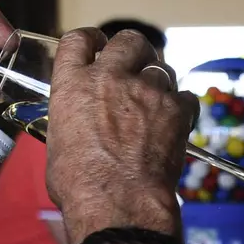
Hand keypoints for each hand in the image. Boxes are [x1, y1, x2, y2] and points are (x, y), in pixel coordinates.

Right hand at [44, 28, 195, 243]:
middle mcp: (110, 78)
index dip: (90, 40)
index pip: (78, 40)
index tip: (97, 46)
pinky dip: (182, 106)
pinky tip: (175, 121)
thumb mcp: (58, 144)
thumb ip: (71, 119)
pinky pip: (186, 96)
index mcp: (73, 84)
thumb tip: (78, 128)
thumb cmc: (80, 184)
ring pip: (161, 68)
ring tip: (155, 103)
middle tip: (135, 66)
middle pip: (128, 40)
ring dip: (158, 81)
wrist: (118, 202)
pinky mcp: (176, 109)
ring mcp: (146, 91)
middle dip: (134, 50)